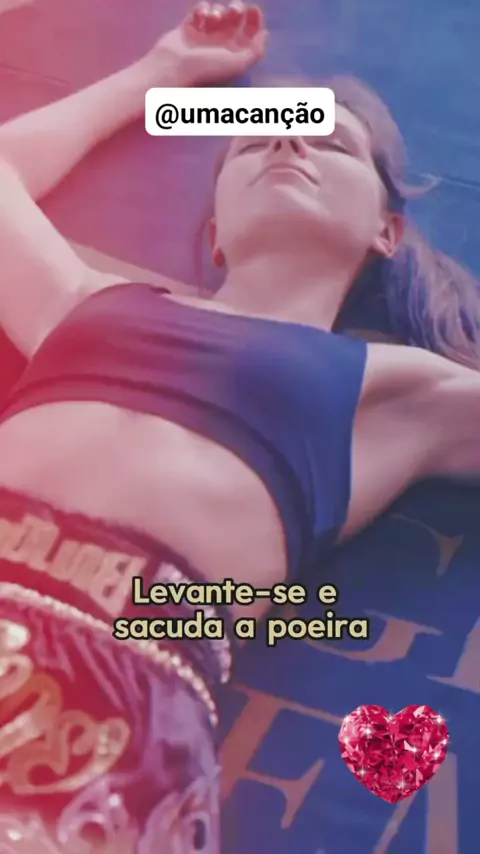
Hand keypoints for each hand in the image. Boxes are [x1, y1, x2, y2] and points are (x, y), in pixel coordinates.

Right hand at [150, 2, 268, 86]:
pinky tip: (200, 17)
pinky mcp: (189, 27)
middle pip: (235, 19)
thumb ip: (255, 51)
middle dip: (236, 10)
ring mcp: (204, 35)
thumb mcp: (238, 64)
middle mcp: (220, 44)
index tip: (253, 10)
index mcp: (233, 54)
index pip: (249, 33)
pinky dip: (202, 9)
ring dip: (218, 10)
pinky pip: (200, 10)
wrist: (174, 67)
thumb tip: (265, 34)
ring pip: (218, 12)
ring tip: (211, 19)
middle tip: (233, 11)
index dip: (254, 20)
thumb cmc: (207, 68)